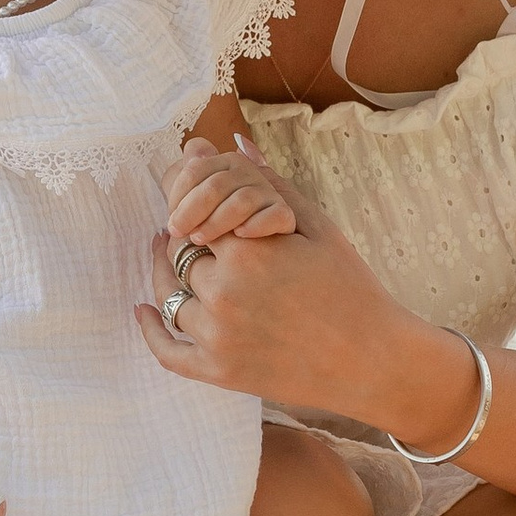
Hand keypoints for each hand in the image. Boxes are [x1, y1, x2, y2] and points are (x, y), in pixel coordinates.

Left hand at [138, 143, 412, 411]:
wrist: (373, 360)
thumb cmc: (351, 289)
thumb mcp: (316, 227)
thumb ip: (269, 185)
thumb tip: (234, 144)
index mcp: (247, 252)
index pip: (193, 213)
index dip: (192, 204)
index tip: (192, 201)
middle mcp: (223, 293)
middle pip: (179, 253)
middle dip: (183, 236)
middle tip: (184, 226)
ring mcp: (217, 337)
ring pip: (167, 295)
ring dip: (164, 273)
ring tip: (166, 257)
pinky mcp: (218, 372)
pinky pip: (167, 351)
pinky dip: (150, 329)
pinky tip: (142, 310)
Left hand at [164, 141, 297, 248]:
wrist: (270, 254)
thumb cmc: (231, 225)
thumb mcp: (213, 197)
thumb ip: (201, 174)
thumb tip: (193, 147)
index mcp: (228, 164)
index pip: (196, 170)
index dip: (179, 193)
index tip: (170, 220)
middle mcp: (250, 174)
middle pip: (216, 185)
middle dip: (192, 210)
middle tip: (178, 233)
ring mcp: (270, 196)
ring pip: (241, 201)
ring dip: (216, 221)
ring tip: (200, 239)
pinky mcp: (288, 219)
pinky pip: (276, 215)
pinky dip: (256, 224)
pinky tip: (240, 235)